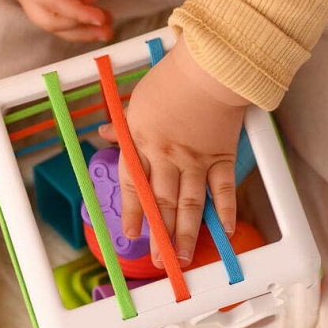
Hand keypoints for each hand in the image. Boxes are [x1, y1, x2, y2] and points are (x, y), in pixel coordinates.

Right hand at [0, 0, 112, 43]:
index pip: (52, 3)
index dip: (77, 13)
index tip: (99, 17)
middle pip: (51, 21)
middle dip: (79, 29)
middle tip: (108, 30)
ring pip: (54, 18)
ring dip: (80, 25)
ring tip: (106, 23)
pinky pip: (58, 6)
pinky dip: (76, 11)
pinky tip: (94, 5)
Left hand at [97, 37, 248, 267]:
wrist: (209, 68)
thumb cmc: (171, 78)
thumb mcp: (136, 99)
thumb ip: (122, 124)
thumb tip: (102, 133)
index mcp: (142, 142)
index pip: (133, 185)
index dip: (133, 213)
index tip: (132, 234)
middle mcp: (167, 156)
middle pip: (162, 202)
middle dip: (160, 234)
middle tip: (159, 259)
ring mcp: (196, 159)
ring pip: (190, 204)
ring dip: (187, 234)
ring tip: (186, 257)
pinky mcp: (222, 155)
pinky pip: (223, 189)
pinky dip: (225, 210)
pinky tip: (225, 231)